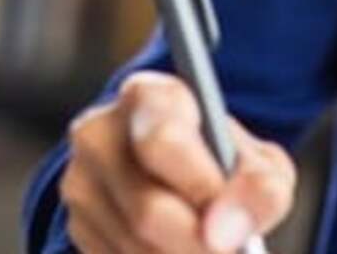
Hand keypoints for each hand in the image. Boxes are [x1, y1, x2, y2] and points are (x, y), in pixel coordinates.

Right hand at [60, 71, 296, 252]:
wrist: (179, 174)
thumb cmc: (221, 162)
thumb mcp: (257, 162)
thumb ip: (261, 188)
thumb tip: (231, 233)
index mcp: (148, 97)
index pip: (162, 140)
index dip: (199, 187)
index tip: (231, 226)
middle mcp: (100, 133)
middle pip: (146, 209)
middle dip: (198, 244)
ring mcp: (80, 182)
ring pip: (134, 246)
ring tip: (210, 250)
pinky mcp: (75, 224)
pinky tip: (179, 253)